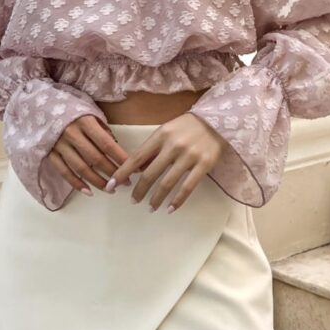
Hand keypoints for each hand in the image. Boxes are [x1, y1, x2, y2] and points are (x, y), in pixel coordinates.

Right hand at [45, 115, 129, 194]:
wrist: (39, 105)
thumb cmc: (71, 108)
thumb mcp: (89, 111)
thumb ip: (101, 129)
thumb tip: (115, 147)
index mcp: (85, 121)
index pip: (107, 144)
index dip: (120, 158)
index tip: (133, 168)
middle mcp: (71, 134)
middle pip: (95, 158)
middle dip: (112, 173)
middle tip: (125, 182)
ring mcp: (59, 145)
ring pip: (81, 168)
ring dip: (97, 181)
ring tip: (110, 190)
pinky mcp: (49, 153)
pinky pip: (64, 172)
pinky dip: (76, 183)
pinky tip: (88, 191)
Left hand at [107, 113, 225, 211]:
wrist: (217, 120)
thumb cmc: (187, 127)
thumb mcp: (166, 131)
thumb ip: (152, 149)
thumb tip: (136, 170)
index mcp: (161, 135)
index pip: (137, 157)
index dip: (123, 172)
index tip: (112, 185)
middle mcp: (173, 145)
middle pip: (150, 174)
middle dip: (139, 190)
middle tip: (133, 201)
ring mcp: (190, 156)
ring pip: (167, 183)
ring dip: (156, 199)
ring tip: (150, 207)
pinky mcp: (204, 165)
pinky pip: (187, 187)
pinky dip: (177, 201)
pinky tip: (170, 209)